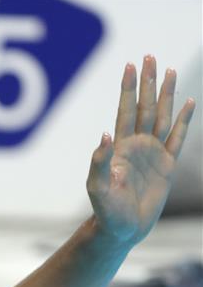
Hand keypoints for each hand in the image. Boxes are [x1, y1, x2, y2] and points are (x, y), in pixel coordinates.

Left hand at [86, 55, 195, 246]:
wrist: (122, 229)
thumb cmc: (106, 210)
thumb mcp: (97, 187)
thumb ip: (99, 162)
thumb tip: (105, 135)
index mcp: (120, 148)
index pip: (125, 111)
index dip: (128, 89)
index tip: (129, 66)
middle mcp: (137, 146)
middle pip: (145, 107)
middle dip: (147, 83)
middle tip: (149, 57)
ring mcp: (153, 154)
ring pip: (162, 117)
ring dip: (166, 94)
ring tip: (170, 71)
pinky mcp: (167, 166)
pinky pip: (177, 138)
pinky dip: (184, 120)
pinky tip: (189, 102)